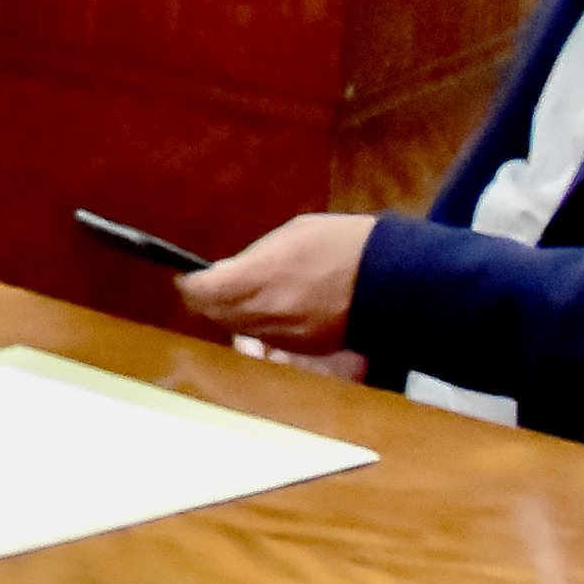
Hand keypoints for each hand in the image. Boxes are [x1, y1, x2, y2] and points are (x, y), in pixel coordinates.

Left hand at [176, 210, 376, 354]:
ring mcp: (287, 335)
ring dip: (230, 316)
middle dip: (207, 301)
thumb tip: (226, 272)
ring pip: (240, 331)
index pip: (204, 291)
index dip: (191, 284)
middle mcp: (268, 311)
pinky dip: (257, 327)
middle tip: (206, 288)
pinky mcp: (306, 349)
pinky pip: (268, 341)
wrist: (395, 279)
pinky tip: (266, 310)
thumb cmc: (344, 245)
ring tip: (236, 297)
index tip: (188, 276)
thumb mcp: (293, 235)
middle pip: (217, 316)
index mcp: (262, 276)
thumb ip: (254, 257)